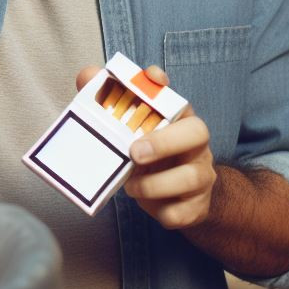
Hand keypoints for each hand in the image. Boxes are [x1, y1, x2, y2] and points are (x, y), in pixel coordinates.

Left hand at [76, 63, 215, 229]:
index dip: (163, 87)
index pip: (177, 96)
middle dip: (165, 141)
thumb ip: (106, 101)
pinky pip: (184, 212)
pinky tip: (151, 206)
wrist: (182, 199)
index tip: (151, 78)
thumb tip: (87, 75)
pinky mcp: (197, 206)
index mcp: (178, 120)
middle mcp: (195, 144)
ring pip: (192, 177)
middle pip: (198, 132)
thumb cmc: (148, 154)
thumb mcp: (130, 131)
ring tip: (131, 185)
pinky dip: (163, 212)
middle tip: (134, 152)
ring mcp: (201, 175)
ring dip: (155, 184)